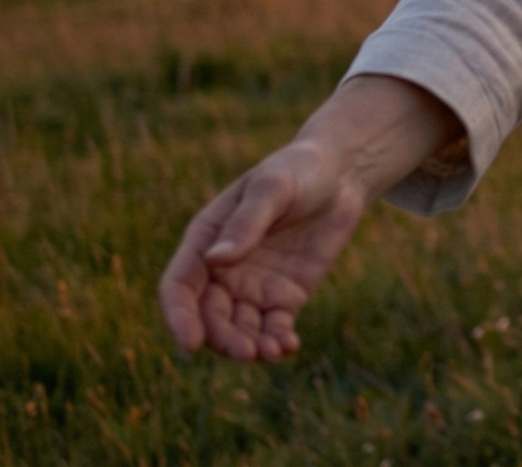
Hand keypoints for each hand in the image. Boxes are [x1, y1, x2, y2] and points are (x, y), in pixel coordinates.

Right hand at [159, 74, 462, 361]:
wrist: (342, 175)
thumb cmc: (299, 170)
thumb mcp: (273, 189)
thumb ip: (247, 223)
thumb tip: (216, 261)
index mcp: (205, 239)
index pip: (179, 286)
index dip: (179, 317)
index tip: (190, 345)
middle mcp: (222, 268)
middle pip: (209, 316)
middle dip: (222, 339)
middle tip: (247, 352)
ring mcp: (252, 285)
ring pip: (239, 329)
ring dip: (249, 347)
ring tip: (272, 351)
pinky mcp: (284, 295)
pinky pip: (273, 327)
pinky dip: (277, 341)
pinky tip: (289, 346)